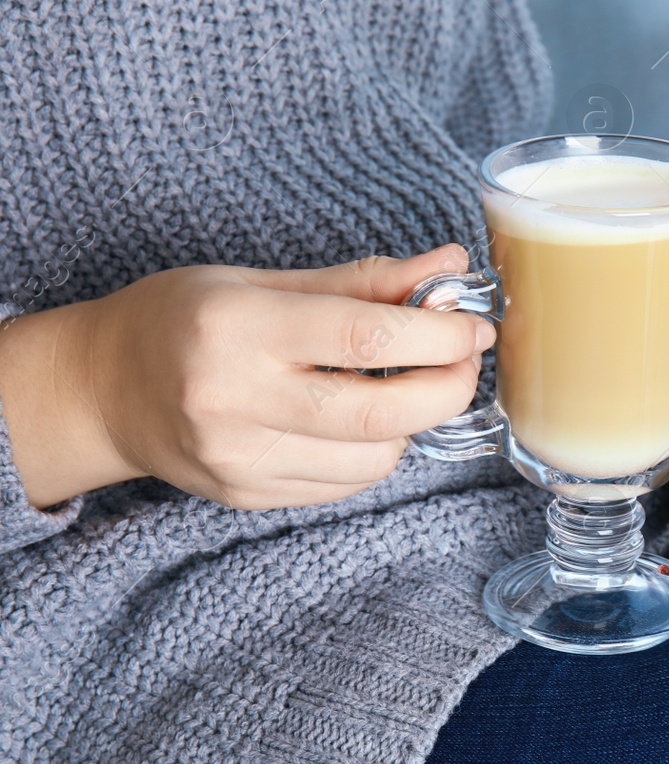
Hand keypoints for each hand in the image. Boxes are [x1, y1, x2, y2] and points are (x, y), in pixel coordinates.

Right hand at [0, 247, 492, 509]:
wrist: (99, 390)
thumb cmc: (180, 319)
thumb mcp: (262, 280)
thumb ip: (362, 281)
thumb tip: (449, 267)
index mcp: (237, 329)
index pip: (365, 337)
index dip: (438, 334)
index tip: (473, 324)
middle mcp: (235, 400)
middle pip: (381, 413)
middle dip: (447, 386)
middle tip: (464, 358)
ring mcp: (240, 458)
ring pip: (374, 457)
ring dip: (413, 422)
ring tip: (402, 385)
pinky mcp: (248, 495)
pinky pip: (347, 483)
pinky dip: (375, 451)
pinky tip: (360, 419)